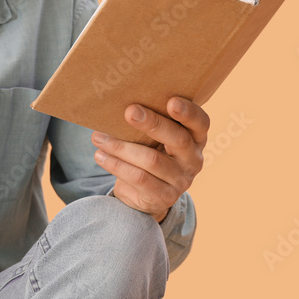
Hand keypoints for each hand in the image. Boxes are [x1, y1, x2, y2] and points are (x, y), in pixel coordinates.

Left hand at [91, 97, 207, 222]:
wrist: (147, 194)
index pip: (200, 123)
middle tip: (130, 112)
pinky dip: (116, 165)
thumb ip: (148, 122)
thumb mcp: (154, 137)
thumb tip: (118, 103)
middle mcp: (193, 159)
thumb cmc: (149, 152)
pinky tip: (100, 156)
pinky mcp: (164, 196)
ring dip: (121, 147)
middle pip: (177, 139)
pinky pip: (138, 178)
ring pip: (152, 160)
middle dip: (152, 123)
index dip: (188, 112)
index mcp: (195, 138)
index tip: (171, 101)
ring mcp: (180, 180)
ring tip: (98, 137)